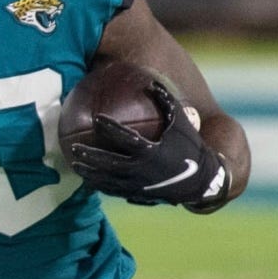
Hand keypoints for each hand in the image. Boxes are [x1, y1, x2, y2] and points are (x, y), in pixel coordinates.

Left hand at [70, 81, 229, 210]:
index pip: (125, 138)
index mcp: (151, 151)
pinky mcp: (139, 195)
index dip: (109, 128)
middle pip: (109, 163)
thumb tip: (150, 82)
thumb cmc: (190, 147)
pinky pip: (115, 191)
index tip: (96, 119)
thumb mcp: (181, 122)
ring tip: (75, 164)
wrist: (203, 181)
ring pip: (109, 181)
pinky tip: (88, 180)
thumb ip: (166, 102)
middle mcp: (142, 170)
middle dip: (91, 155)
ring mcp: (139, 186)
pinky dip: (100, 185)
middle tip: (74, 147)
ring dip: (90, 173)